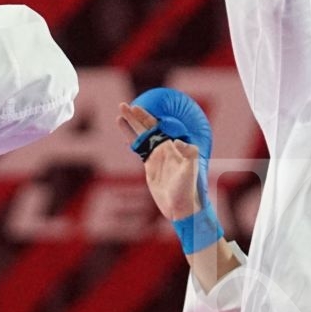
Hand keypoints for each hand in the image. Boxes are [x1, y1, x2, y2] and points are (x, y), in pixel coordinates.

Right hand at [118, 102, 201, 220]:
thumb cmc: (188, 187)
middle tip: (122, 105)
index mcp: (172, 145)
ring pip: (140, 137)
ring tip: (119, 115)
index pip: (155, 126)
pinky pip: (139, 150)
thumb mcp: (191, 169)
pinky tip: (125, 133)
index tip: (135, 108)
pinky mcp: (150, 167)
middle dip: (134, 117)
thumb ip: (187, 153)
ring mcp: (156, 157)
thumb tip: (176, 141)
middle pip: (145, 128)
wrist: (182, 205)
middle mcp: (163, 148)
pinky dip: (131, 140)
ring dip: (130, 126)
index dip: (144, 117)